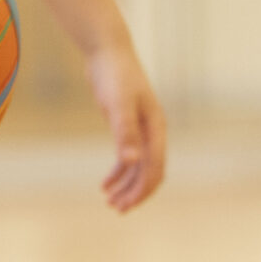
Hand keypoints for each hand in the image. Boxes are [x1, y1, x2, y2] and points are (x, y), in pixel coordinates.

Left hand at [86, 41, 166, 211]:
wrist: (108, 52)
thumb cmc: (115, 75)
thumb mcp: (118, 104)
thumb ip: (125, 132)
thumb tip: (131, 161)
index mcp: (156, 129)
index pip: (155, 168)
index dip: (142, 189)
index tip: (127, 206)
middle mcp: (152, 132)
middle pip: (150, 171)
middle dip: (135, 193)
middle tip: (117, 209)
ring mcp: (140, 130)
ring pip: (138, 167)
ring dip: (126, 186)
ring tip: (110, 202)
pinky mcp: (126, 127)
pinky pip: (127, 157)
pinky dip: (117, 172)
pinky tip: (105, 184)